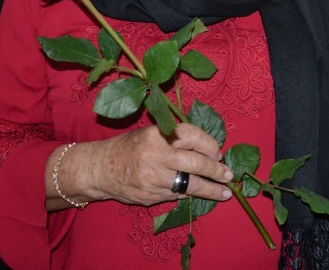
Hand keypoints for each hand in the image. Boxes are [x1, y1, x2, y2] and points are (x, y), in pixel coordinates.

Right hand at [75, 123, 233, 205]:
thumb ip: (177, 138)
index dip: (211, 145)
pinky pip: (177, 195)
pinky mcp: (151, 195)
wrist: (100, 168)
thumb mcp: (151, 133)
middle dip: (216, 170)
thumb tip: (210, 149)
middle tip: (228, 175)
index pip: (193, 136)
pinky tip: (198, 194)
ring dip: (210, 190)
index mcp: (158, 133)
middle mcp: (156, 154)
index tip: (218, 153)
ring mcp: (153, 177)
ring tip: (224, 193)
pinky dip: (189, 194)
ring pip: (190, 184)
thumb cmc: (131, 147)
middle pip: (196, 162)